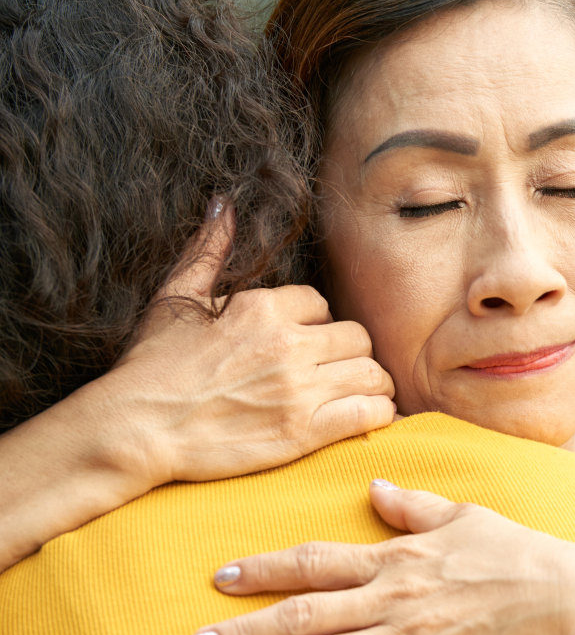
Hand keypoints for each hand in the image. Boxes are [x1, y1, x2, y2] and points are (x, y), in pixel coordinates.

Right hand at [100, 201, 395, 484]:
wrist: (134, 429)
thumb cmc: (151, 366)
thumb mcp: (176, 297)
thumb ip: (208, 249)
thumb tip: (224, 202)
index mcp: (262, 308)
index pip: (321, 304)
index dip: (317, 323)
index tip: (304, 342)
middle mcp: (288, 344)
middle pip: (356, 337)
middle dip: (348, 351)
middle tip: (334, 369)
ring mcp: (299, 390)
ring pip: (371, 373)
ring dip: (370, 382)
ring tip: (357, 392)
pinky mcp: (304, 432)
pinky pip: (371, 412)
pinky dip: (379, 413)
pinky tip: (367, 415)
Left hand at [189, 481, 574, 634]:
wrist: (572, 600)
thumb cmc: (523, 554)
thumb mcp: (467, 516)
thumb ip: (414, 507)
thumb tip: (373, 488)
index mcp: (399, 558)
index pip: (317, 562)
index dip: (265, 570)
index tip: (221, 578)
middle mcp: (394, 599)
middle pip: (305, 614)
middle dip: (246, 629)